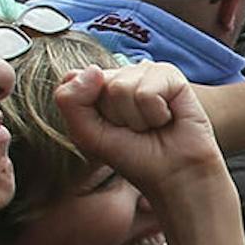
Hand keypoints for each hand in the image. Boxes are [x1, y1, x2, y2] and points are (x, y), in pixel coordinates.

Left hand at [53, 61, 224, 199]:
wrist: (174, 175)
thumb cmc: (134, 156)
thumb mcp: (87, 134)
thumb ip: (70, 100)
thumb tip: (94, 70)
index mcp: (100, 83)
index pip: (75, 79)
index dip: (89, 111)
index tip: (110, 128)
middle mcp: (124, 73)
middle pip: (99, 83)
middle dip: (115, 116)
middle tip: (135, 130)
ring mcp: (147, 72)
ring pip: (122, 87)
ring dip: (136, 118)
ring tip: (152, 126)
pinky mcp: (171, 76)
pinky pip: (147, 92)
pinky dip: (155, 114)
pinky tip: (167, 119)